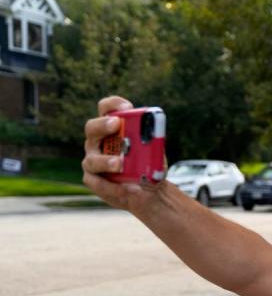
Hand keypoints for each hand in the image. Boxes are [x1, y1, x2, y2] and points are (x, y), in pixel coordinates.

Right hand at [81, 96, 164, 212]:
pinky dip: (114, 187)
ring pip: (93, 159)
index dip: (113, 104)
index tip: (128, 107)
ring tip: (120, 164)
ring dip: (107, 161)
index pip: (106, 109)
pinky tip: (129, 189)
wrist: (149, 190)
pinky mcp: (94, 180)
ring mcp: (93, 161)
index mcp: (111, 129)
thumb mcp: (154, 152)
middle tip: (116, 124)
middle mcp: (97, 142)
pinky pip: (99, 183)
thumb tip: (154, 135)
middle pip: (92, 128)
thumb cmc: (148, 165)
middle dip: (103, 125)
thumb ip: (152, 142)